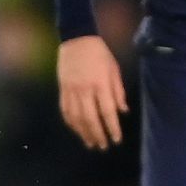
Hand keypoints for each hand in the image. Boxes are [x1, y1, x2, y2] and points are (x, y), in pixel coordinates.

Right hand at [57, 35, 126, 149]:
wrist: (77, 39)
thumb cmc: (100, 54)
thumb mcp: (114, 70)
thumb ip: (118, 92)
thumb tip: (123, 111)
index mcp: (100, 84)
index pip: (107, 112)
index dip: (112, 127)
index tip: (116, 139)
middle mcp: (85, 90)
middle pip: (91, 118)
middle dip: (98, 135)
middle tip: (103, 146)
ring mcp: (71, 90)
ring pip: (76, 117)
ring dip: (83, 133)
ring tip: (90, 143)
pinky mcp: (62, 89)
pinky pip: (65, 110)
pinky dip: (71, 122)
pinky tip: (77, 130)